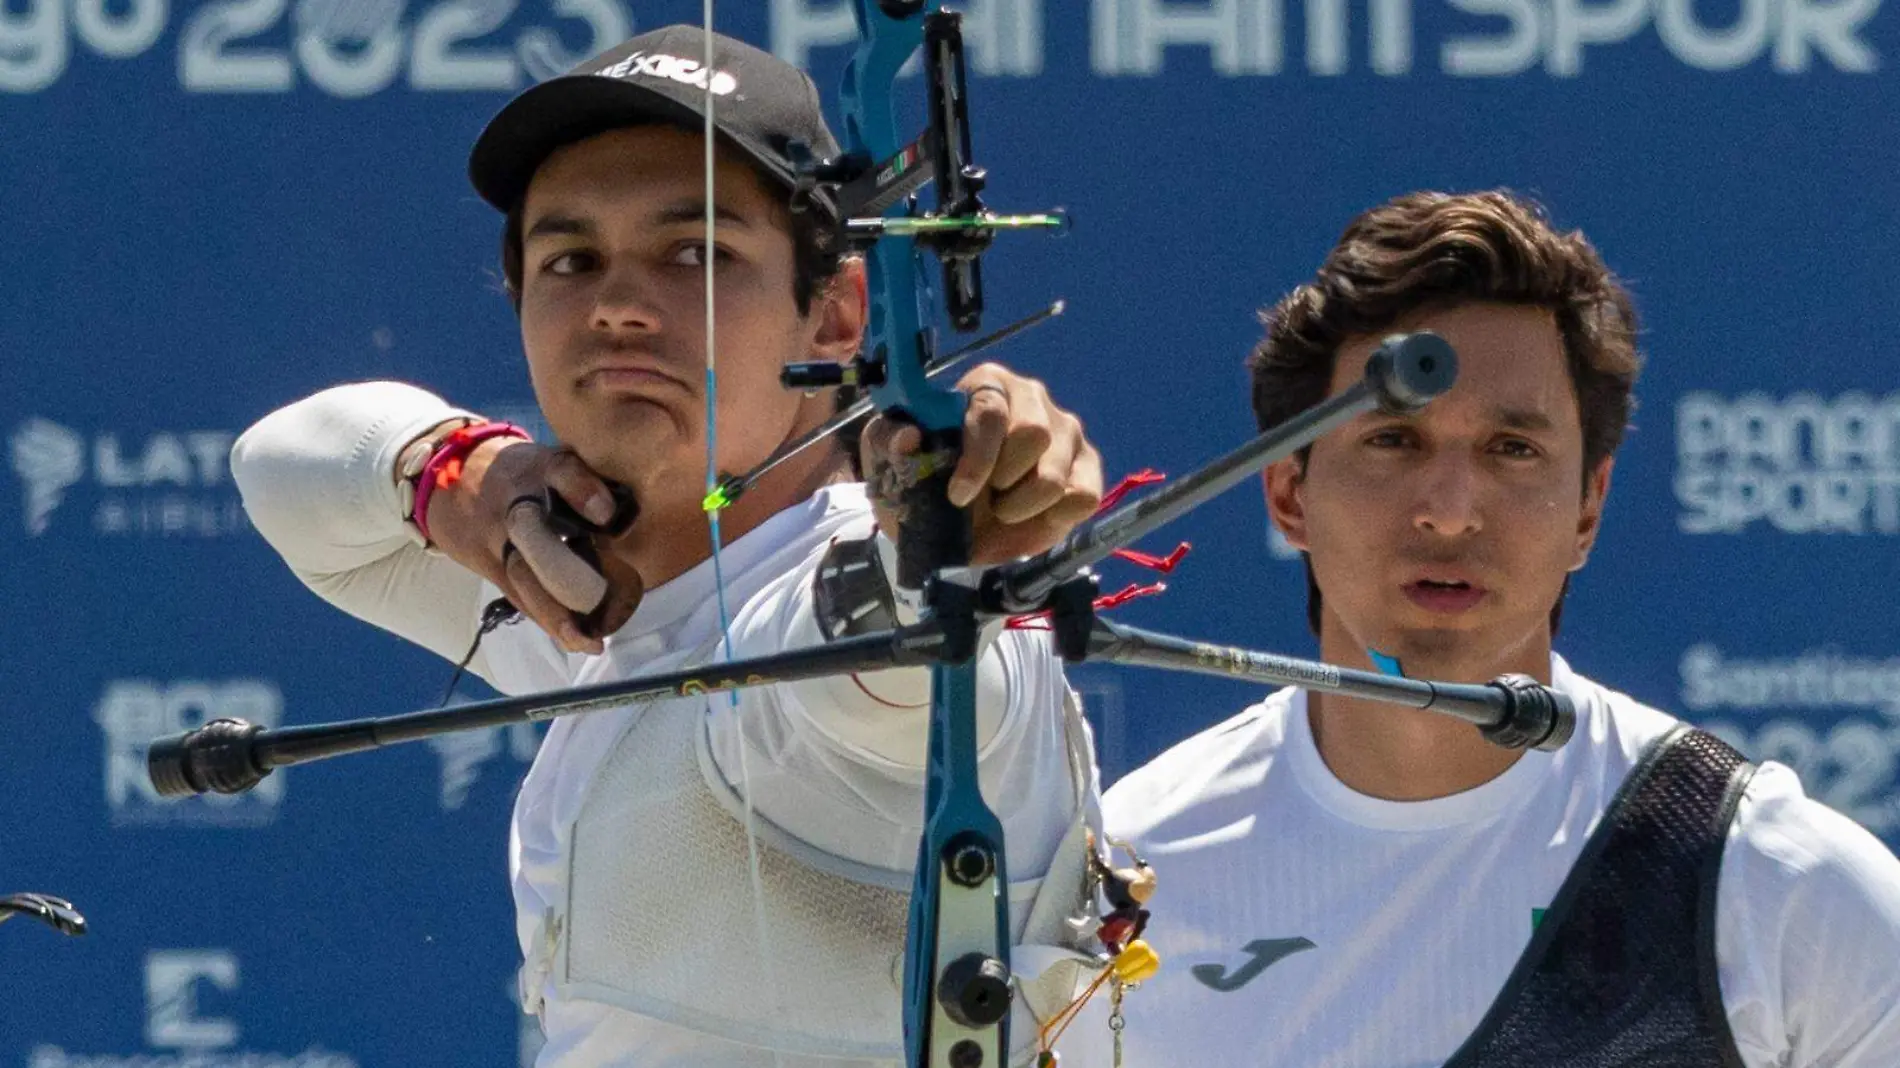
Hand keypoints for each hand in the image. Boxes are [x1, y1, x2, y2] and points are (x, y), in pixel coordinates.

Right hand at [420, 436, 642, 652]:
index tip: (606, 514)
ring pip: (523, 577)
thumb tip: (631, 513)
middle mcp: (516, 505)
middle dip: (564, 568)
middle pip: (533, 534)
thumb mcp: (550, 460)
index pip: (560, 470)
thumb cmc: (525, 474)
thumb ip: (587, 481)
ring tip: (589, 640)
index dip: (582, 490)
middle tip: (601, 595)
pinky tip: (575, 640)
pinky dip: (546, 620)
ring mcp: (497, 538)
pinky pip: (517, 596)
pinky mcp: (490, 566)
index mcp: (537, 470)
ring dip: (556, 613)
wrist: (451, 480)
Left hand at [861, 363, 1103, 566]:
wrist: (956, 529)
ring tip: (1003, 508)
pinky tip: (1031, 516)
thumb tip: (908, 435)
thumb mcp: (890, 466)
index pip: (991, 410)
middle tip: (985, 497)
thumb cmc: (927, 486)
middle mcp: (1032, 398)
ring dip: (1020, 507)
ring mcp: (1066, 432)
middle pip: (1034, 434)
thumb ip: (886, 443)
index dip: (976, 459)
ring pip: (1055, 476)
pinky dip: (1052, 519)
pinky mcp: (1088, 468)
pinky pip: (1082, 497)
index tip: (957, 495)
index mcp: (986, 385)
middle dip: (1002, 480)